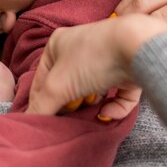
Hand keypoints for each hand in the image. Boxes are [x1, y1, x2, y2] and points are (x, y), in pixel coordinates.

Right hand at [27, 15, 166, 119]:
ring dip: (91, 105)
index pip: (42, 77)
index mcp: (59, 43)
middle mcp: (81, 47)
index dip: (39, 100)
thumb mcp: (58, 86)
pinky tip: (108, 113)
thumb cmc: (91, 59)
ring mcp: (107, 58)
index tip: (41, 122)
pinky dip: (114, 107)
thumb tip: (29, 123)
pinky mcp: (128, 70)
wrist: (137, 46)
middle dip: (69, 104)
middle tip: (67, 120)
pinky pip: (118, 94)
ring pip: (94, 89)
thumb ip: (41, 107)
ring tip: (88, 116)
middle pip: (68, 84)